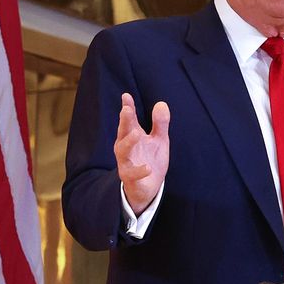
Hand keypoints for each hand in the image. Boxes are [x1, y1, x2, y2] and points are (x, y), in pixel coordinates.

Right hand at [115, 94, 170, 212]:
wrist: (148, 187)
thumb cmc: (151, 159)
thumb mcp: (159, 140)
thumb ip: (160, 124)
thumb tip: (161, 104)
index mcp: (133, 136)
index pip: (129, 120)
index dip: (128, 107)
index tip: (126, 96)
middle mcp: (126, 147)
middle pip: (123, 132)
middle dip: (124, 121)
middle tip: (127, 109)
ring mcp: (126, 162)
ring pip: (122, 151)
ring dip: (129, 142)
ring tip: (137, 134)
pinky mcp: (130, 177)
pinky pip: (132, 174)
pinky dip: (139, 171)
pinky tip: (147, 167)